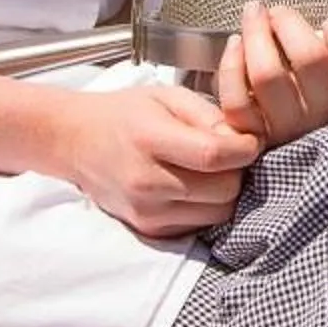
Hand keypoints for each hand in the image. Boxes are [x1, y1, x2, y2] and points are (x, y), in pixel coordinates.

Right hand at [53, 82, 259, 238]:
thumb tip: (243, 138)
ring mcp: (146, 211)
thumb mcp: (167, 97)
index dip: (244, 149)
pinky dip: (207, 209)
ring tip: (215, 172)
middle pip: (223, 190)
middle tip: (232, 156)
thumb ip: (208, 114)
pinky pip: (198, 226)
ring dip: (226, 193)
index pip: (214, 155)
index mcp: (150, 140)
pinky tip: (197, 188)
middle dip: (239, 172)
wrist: (76, 143)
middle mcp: (146, 182)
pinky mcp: (148, 229)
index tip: (251, 141)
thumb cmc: (124, 114)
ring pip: (217, 213)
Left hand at [214, 1, 327, 147]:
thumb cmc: (313, 99)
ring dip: (256, 34)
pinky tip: (235, 44)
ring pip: (268, 75)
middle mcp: (324, 118)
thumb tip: (325, 28)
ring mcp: (288, 130)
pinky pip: (237, 101)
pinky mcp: (253, 136)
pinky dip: (231, 66)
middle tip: (278, 12)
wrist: (280, 152)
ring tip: (254, 15)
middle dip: (288, 22)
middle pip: (309, 58)